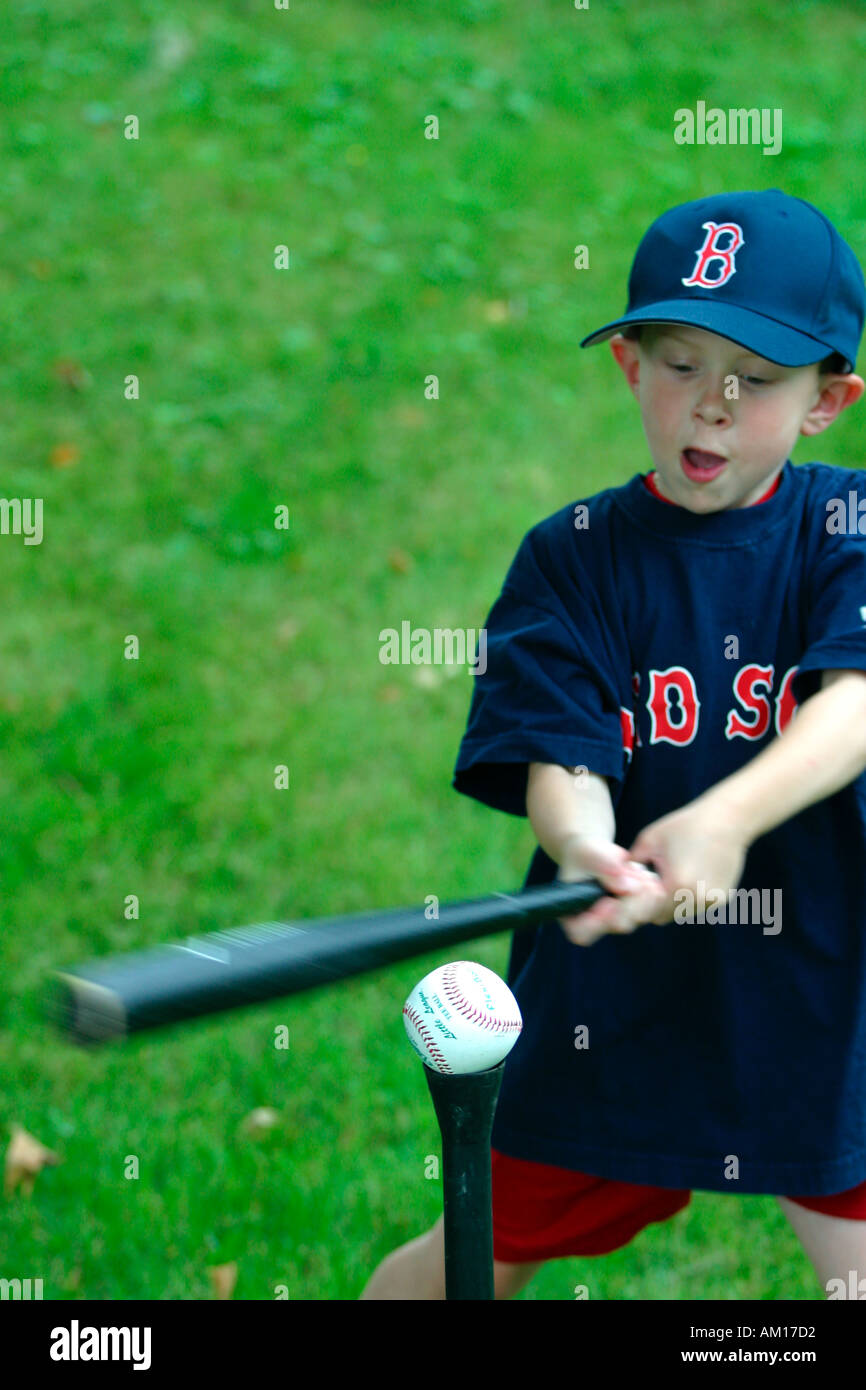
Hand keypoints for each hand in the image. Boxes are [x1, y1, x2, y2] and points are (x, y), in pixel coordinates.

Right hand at [556, 834, 667, 945]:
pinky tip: (644, 874)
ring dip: (643, 891)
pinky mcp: (637, 913)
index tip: (610, 901)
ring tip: (634, 869)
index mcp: (574, 916)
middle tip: (630, 874)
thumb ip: (605, 868)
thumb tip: (628, 887)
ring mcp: (619, 920)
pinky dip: (653, 889)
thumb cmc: (585, 854)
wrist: (596, 853)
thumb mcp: (589, 854)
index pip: (582, 933)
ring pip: (641, 917)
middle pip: (620, 924)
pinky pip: (654, 907)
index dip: (598, 921)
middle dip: (630, 898)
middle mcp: (598, 924)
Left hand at [627, 798, 748, 925]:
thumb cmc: (684, 826)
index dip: (641, 904)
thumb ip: (631, 863)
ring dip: (674, 902)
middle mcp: (696, 898)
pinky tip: (692, 873)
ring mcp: (712, 900)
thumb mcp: (650, 840)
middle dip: (656, 904)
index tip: (640, 890)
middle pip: (664, 917)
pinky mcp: (722, 898)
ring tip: (676, 874)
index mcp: (676, 885)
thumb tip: (615, 879)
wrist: (726, 819)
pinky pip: (697, 906)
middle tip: (656, 882)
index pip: (648, 913)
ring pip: (681, 913)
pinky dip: (691, 897)